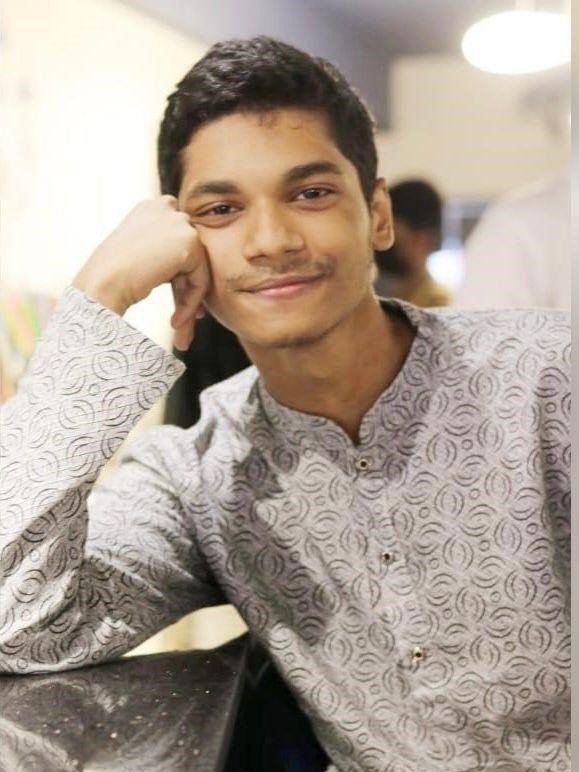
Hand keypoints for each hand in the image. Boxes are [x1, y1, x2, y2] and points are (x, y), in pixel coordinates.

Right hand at [73, 196, 209, 348]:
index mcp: (150, 208)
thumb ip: (163, 253)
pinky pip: (201, 278)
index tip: (174, 300)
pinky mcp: (189, 242)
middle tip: (179, 319)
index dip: (177, 274)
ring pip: (198, 268)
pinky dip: (192, 302)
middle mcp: (165, 208)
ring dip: (189, 299)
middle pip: (190, 254)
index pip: (176, 242)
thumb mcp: (138, 256)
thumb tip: (187, 268)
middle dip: (186, 288)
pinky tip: (175, 321)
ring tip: (177, 325)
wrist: (101, 283)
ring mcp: (179, 223)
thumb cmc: (110, 277)